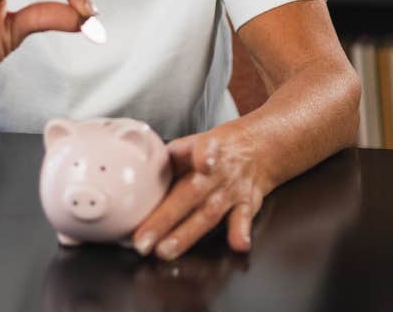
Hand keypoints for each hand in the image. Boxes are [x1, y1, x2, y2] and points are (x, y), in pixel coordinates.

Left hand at [132, 123, 268, 260]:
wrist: (255, 148)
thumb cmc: (215, 148)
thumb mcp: (190, 142)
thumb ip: (166, 159)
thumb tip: (136, 175)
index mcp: (202, 151)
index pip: (201, 153)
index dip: (204, 156)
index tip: (203, 163)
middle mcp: (217, 173)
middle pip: (191, 194)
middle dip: (165, 218)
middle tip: (143, 239)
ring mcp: (232, 190)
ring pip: (209, 213)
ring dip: (186, 234)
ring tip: (165, 250)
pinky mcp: (246, 204)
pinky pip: (243, 219)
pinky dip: (240, 231)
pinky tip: (237, 244)